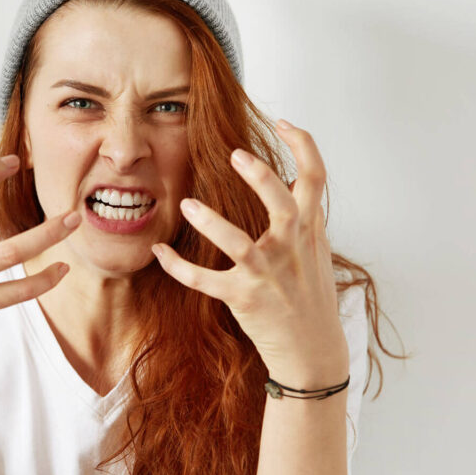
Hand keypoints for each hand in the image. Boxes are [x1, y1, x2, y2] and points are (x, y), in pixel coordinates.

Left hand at [151, 120, 347, 387]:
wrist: (313, 351)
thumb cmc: (310, 296)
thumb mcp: (316, 252)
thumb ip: (305, 218)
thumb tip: (292, 181)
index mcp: (310, 231)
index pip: (316, 179)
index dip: (304, 146)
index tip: (285, 123)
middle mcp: (291, 249)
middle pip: (283, 204)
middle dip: (261, 178)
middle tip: (234, 154)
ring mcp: (267, 276)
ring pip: (239, 244)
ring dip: (211, 223)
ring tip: (186, 204)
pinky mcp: (244, 299)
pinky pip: (206, 281)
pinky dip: (179, 268)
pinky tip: (159, 252)